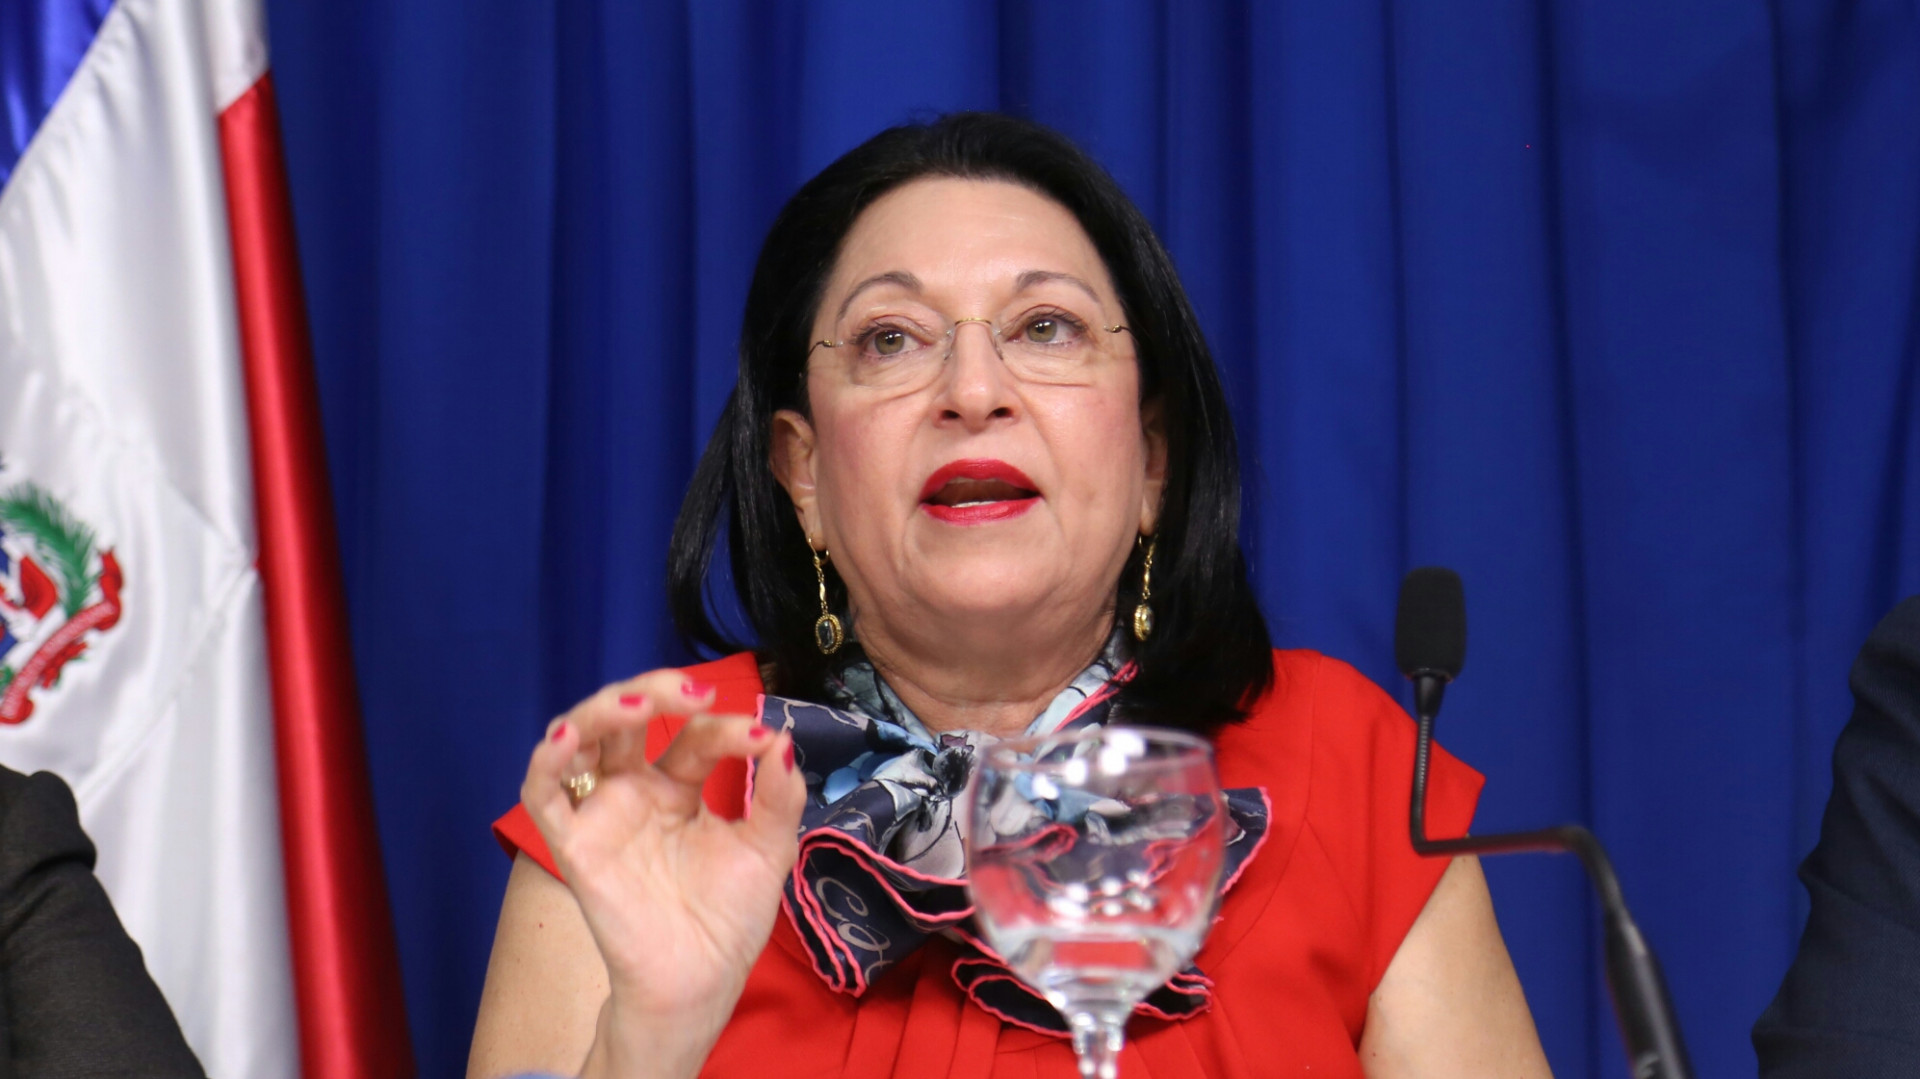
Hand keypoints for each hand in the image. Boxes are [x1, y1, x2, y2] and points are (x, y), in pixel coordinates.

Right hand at [520, 671, 804, 1077]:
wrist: (702, 980)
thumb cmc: (729, 919)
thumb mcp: (769, 848)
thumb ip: (779, 794)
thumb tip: (783, 739)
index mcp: (679, 788)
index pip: (694, 735)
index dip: (727, 727)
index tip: (763, 739)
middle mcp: (636, 792)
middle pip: (628, 719)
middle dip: (657, 690)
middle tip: (696, 690)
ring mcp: (604, 815)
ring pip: (582, 740)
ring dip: (603, 710)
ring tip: (641, 702)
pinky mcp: (576, 845)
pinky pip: (545, 796)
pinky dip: (547, 761)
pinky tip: (568, 739)